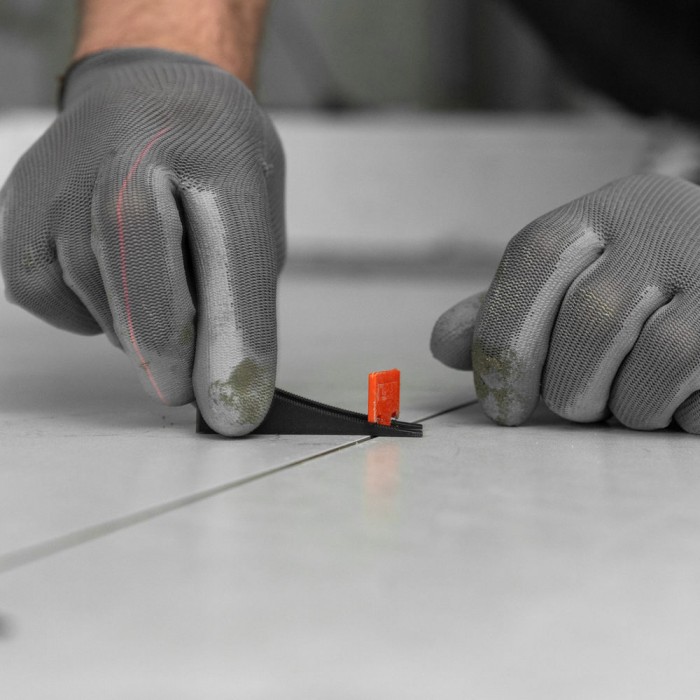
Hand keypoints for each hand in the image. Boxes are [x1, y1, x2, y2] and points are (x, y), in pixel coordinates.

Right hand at [0, 49, 284, 435]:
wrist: (148, 92)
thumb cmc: (212, 161)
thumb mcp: (255, 209)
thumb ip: (241, 289)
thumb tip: (223, 383)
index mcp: (217, 148)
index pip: (233, 258)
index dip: (237, 341)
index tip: (237, 409)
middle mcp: (132, 150)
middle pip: (144, 274)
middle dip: (169, 350)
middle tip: (185, 390)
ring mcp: (65, 177)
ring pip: (97, 295)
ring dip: (135, 330)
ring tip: (157, 295)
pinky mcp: (19, 208)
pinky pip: (47, 295)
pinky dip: (84, 314)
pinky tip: (111, 282)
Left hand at [431, 174, 699, 432]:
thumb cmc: (626, 289)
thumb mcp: (561, 287)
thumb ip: (503, 314)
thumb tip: (446, 344)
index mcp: (597, 215)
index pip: (532, 260)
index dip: (505, 340)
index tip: (501, 404)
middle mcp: (659, 226)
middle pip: (592, 318)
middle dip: (569, 385)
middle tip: (572, 405)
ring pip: (655, 359)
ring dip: (625, 405)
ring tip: (625, 400)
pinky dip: (675, 412)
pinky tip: (672, 398)